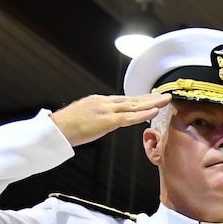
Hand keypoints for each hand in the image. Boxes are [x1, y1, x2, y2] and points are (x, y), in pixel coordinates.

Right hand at [50, 93, 171, 146]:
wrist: (56, 128)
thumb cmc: (66, 126)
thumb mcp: (84, 116)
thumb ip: (97, 116)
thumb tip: (103, 120)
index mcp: (99, 101)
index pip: (125, 99)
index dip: (140, 98)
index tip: (152, 97)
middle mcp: (105, 102)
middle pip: (133, 99)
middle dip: (150, 97)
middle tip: (165, 95)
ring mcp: (107, 110)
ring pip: (135, 105)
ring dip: (152, 102)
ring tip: (166, 100)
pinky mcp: (107, 121)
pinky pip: (130, 117)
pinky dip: (144, 114)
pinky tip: (155, 111)